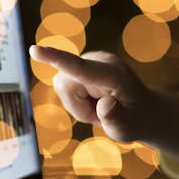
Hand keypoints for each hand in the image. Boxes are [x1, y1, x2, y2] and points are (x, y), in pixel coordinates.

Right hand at [29, 45, 178, 164]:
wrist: (143, 110)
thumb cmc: (135, 120)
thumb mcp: (128, 128)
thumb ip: (116, 118)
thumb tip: (105, 104)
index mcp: (114, 75)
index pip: (80, 68)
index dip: (56, 59)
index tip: (35, 50)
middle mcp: (101, 60)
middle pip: (65, 85)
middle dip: (76, 107)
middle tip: (100, 114)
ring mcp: (91, 59)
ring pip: (62, 85)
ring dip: (76, 104)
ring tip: (99, 107)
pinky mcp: (82, 62)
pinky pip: (64, 84)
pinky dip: (76, 99)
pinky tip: (93, 99)